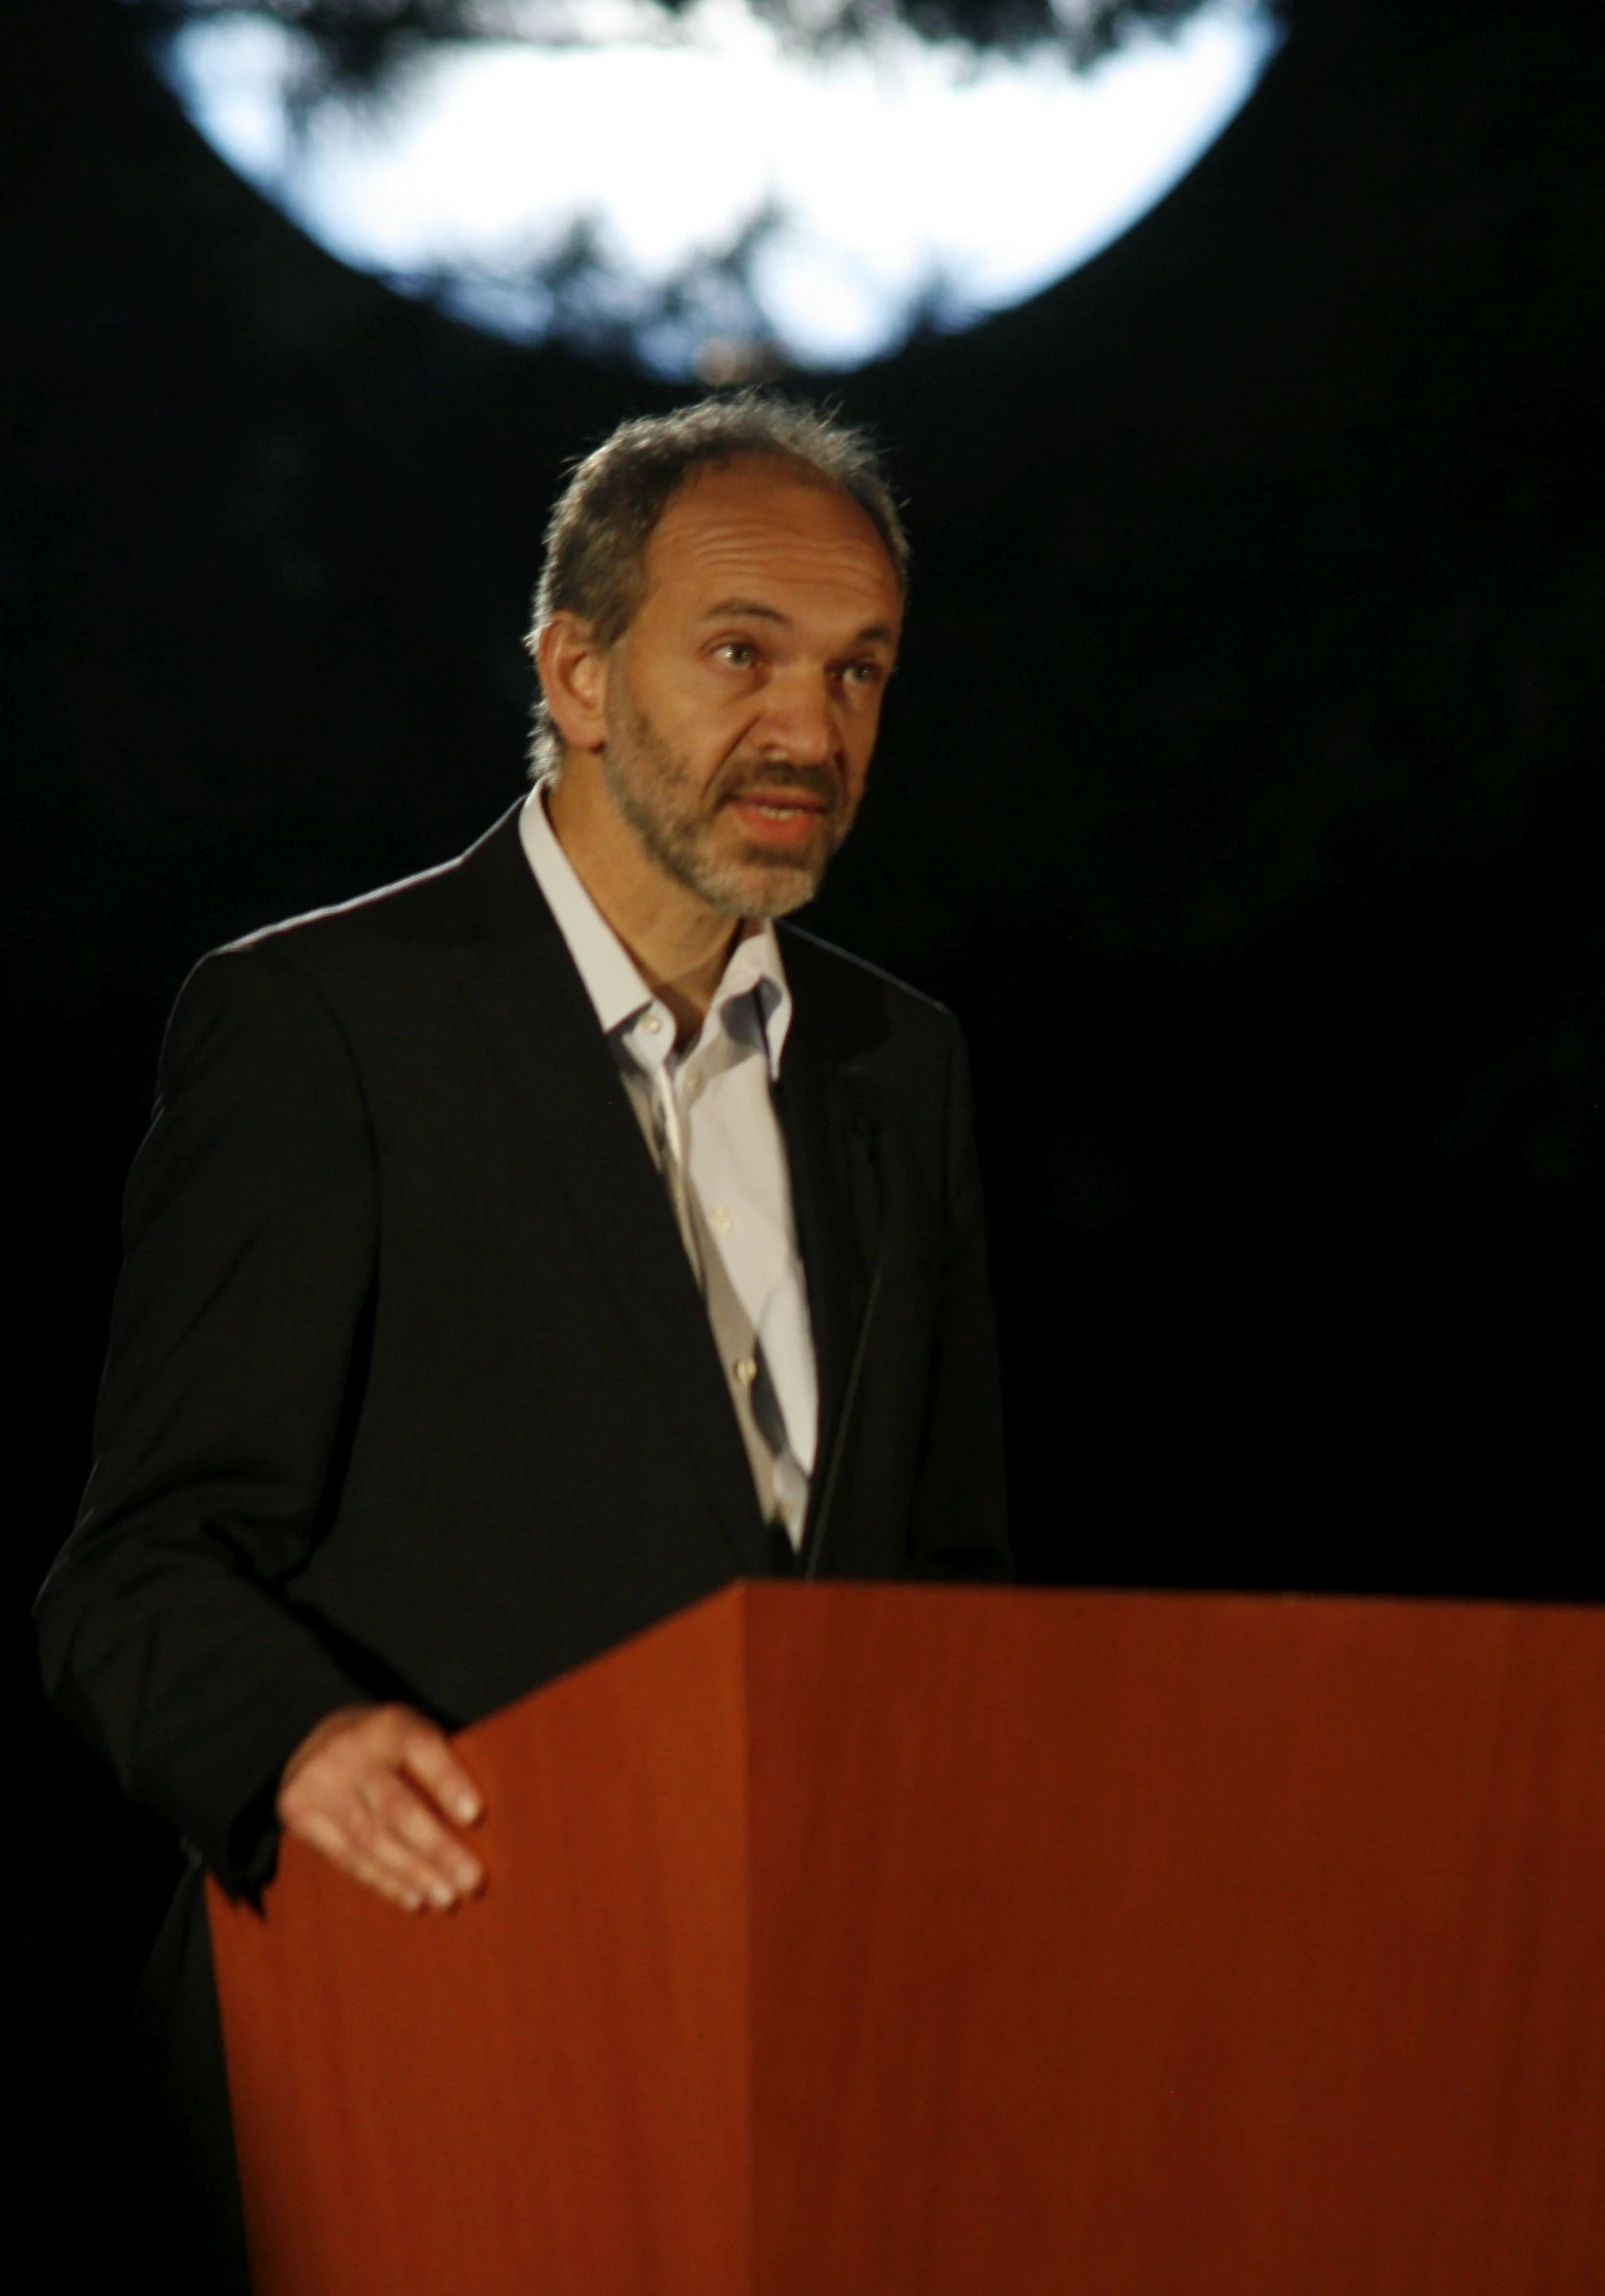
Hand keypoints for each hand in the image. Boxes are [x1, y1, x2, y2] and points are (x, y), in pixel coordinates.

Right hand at [276, 1703, 484, 1912]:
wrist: (318, 1738)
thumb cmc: (388, 1747)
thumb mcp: (412, 1735)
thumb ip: (440, 1767)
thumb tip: (479, 1826)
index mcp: (390, 1723)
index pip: (424, 1749)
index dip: (449, 1783)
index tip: (475, 1815)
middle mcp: (350, 1749)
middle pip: (397, 1806)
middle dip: (437, 1849)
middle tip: (471, 1881)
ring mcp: (319, 1780)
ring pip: (371, 1838)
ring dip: (413, 1874)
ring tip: (445, 1898)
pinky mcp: (298, 1810)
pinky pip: (346, 1856)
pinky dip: (382, 1880)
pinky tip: (412, 1897)